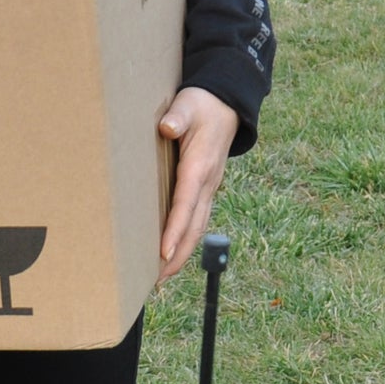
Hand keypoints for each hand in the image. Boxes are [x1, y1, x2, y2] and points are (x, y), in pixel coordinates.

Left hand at [157, 88, 240, 281]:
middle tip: (157, 279)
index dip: (174, 230)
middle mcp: (208, 183)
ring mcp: (209, 189)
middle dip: (177, 254)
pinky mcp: (207, 190)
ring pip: (197, 228)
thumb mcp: (188, 104)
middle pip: (194, 227)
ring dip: (181, 253)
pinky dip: (185, 239)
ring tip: (162, 276)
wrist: (227, 103)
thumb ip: (177, 116)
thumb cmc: (202, 105)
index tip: (162, 252)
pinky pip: (197, 220)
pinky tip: (172, 253)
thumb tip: (167, 127)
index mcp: (199, 166)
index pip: (186, 204)